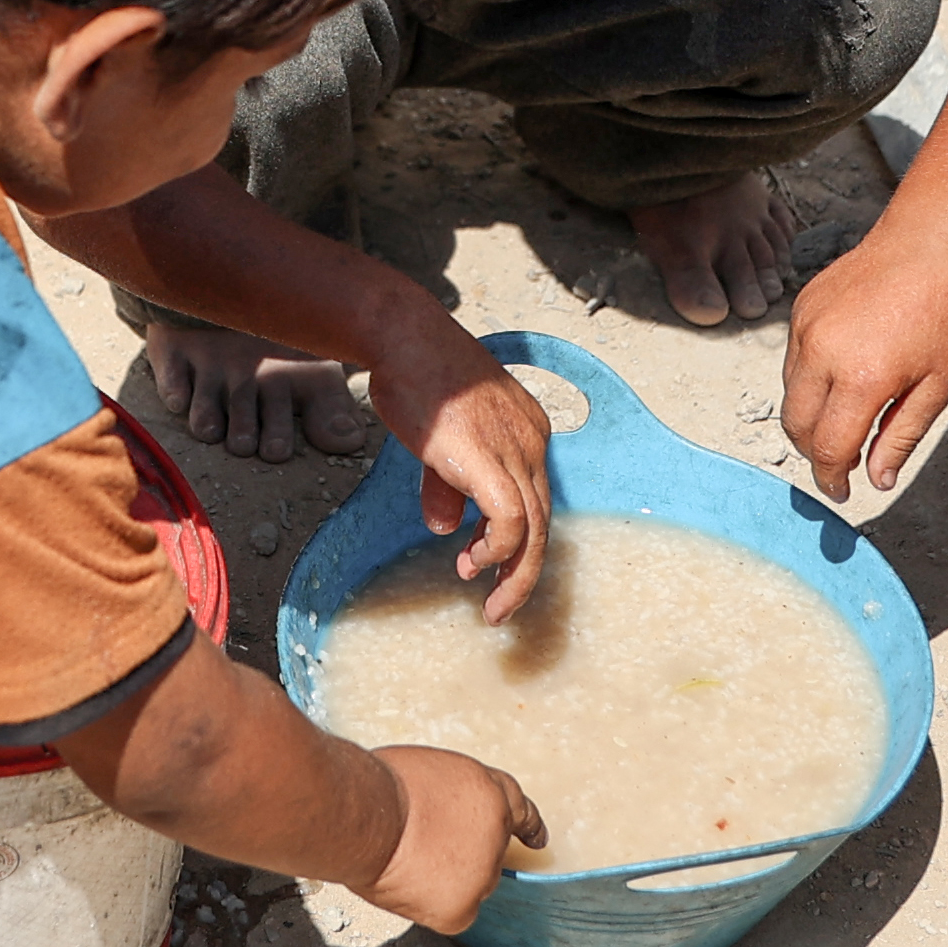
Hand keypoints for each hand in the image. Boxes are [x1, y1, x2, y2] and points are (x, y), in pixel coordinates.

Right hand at [354, 745, 546, 929]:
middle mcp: (497, 833)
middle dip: (462, 855)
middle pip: (488, 855)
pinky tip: (410, 886)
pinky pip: (454, 913)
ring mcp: (484, 872)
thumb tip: (446, 819)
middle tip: (423, 846)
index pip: (520, 811)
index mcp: (489, 792)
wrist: (367, 817)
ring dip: (446, 880)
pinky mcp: (464, 907)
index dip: (528, 826)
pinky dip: (432, 906)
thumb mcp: (427, 771)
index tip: (536, 838)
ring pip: (470, 886)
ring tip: (407, 861)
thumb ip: (451, 797)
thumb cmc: (380, 788)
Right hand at [366, 305, 550, 617]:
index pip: (532, 500)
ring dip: (514, 576)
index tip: (480, 564)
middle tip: (500, 609)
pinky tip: (474, 563)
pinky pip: (510, 519)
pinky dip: (497, 550)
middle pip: (543, 522)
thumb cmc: (416, 376)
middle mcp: (532, 442)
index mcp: (527, 433)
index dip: (512, 542)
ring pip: (533, 530)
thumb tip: (443, 528)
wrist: (405, 337)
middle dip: (524, 573)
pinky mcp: (488, 458)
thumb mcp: (438, 439)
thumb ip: (448, 485)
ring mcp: (515, 449)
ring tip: (491, 606)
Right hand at [782, 234, 947, 494]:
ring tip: (846, 414)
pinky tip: (842, 371)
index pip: (828, 448)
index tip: (842, 491)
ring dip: (811, 417)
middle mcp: (823, 355)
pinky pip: (792, 361)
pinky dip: (809, 380)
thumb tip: (877, 481)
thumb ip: (900, 438)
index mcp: (862, 380)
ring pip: (790, 396)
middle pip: (797, 428)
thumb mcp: (934, 388)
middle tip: (841, 460)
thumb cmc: (938, 318)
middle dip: (815, 453)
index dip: (832, 478)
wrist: (922, 249)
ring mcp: (805, 330)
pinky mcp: (798, 310)